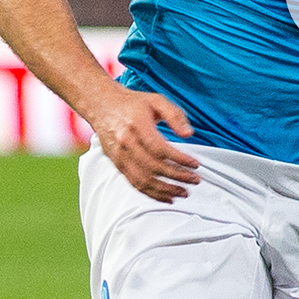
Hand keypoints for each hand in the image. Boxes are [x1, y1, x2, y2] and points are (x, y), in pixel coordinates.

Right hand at [88, 82, 198, 202]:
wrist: (101, 105)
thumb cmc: (133, 103)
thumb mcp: (157, 100)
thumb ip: (175, 115)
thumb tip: (189, 134)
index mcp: (137, 125)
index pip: (159, 148)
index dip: (179, 159)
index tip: (196, 165)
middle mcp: (126, 142)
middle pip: (153, 167)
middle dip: (177, 177)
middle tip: (196, 180)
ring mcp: (119, 156)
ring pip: (143, 179)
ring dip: (166, 190)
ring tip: (185, 192)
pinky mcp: (117, 164)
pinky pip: (134, 183)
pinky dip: (152, 193)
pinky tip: (167, 197)